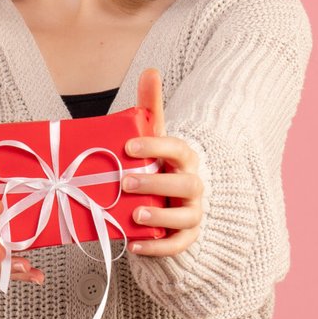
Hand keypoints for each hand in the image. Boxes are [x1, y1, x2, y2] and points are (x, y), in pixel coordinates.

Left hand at [124, 67, 204, 257]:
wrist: (171, 201)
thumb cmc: (159, 165)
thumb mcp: (154, 138)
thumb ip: (150, 107)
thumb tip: (151, 70)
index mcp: (184, 160)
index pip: (179, 149)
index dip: (157, 147)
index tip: (129, 146)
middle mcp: (192, 186)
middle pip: (185, 185)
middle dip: (157, 183)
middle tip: (125, 182)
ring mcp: (191, 213)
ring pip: (186, 218)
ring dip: (161, 217)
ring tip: (134, 215)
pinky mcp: (185, 237)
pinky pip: (178, 246)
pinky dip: (158, 248)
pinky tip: (135, 245)